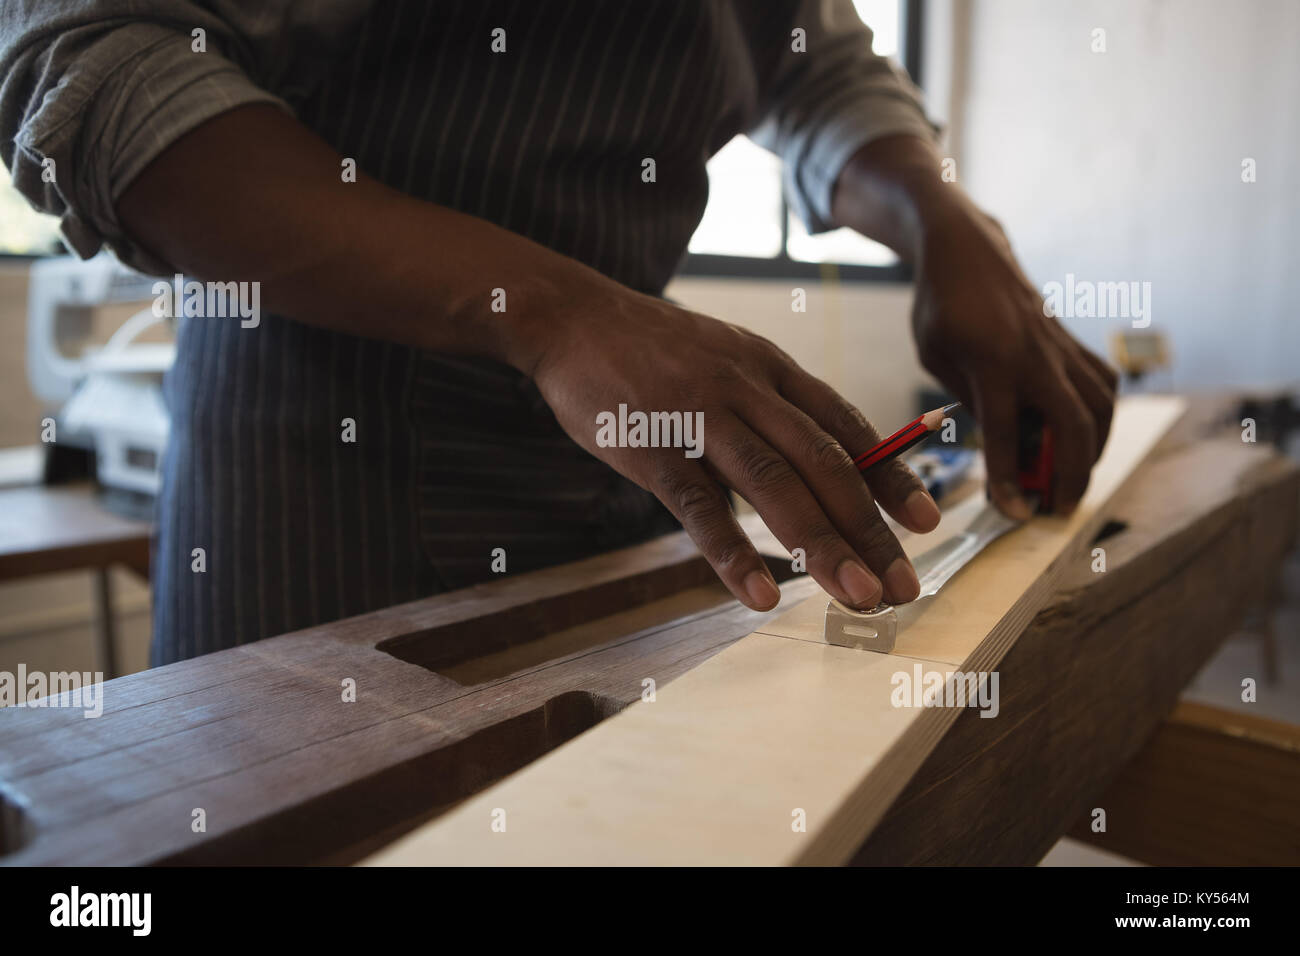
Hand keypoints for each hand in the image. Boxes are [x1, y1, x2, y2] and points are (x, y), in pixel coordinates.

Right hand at [529, 287, 941, 611]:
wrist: (572, 318)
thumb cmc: (653, 350)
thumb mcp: (727, 358)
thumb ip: (770, 403)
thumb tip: (821, 457)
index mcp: (771, 368)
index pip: (848, 425)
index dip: (892, 476)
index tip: (927, 522)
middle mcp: (748, 388)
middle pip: (825, 462)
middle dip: (871, 528)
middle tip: (904, 585)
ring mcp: (700, 416)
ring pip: (775, 483)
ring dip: (823, 544)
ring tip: (859, 595)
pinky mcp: (653, 447)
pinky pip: (700, 506)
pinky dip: (733, 552)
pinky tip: (761, 594)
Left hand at [911, 206, 1118, 516]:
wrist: (967, 248)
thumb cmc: (942, 306)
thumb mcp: (936, 355)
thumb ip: (970, 397)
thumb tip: (1005, 445)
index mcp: (992, 358)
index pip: (1007, 431)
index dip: (1010, 477)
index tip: (1012, 513)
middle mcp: (1036, 353)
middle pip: (1073, 423)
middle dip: (1069, 475)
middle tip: (1053, 510)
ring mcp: (1061, 344)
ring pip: (1100, 406)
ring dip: (1092, 452)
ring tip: (1069, 484)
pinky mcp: (1073, 340)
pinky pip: (1103, 384)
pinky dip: (1101, 419)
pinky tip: (1084, 441)